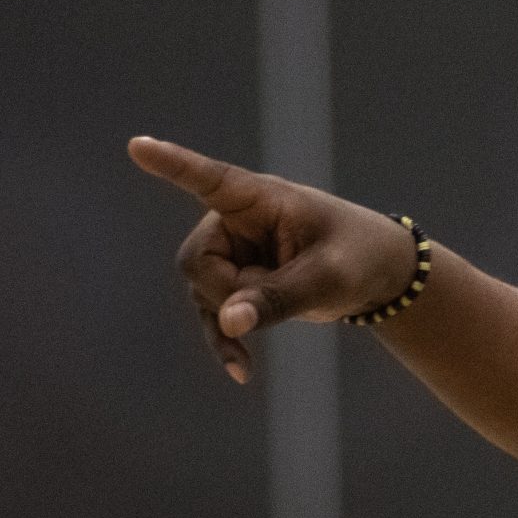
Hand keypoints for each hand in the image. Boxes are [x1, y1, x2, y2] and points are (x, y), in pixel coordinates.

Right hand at [128, 135, 420, 381]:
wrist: (379, 276)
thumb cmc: (358, 257)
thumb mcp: (327, 278)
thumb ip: (277, 298)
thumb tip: (227, 322)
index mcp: (258, 198)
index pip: (209, 179)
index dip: (172, 164)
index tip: (139, 146)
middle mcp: (234, 221)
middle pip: (197, 261)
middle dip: (228, 291)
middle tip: (279, 295)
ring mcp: (230, 254)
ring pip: (203, 292)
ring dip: (236, 316)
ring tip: (289, 310)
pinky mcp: (235, 284)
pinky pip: (216, 316)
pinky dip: (228, 341)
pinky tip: (242, 372)